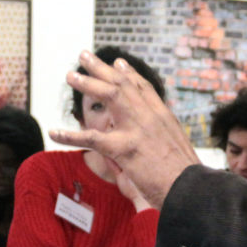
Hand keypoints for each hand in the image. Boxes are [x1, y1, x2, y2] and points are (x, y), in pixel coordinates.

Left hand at [49, 51, 200, 208]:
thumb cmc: (186, 175)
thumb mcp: (178, 147)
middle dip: (101, 69)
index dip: (129, 74)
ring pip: (109, 97)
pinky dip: (70, 136)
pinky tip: (54, 132)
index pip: (144, 88)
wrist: (191, 189)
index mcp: (163, 117)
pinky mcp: (125, 149)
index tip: (117, 63)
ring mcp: (137, 130)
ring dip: (87, 84)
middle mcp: (150, 116)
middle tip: (84, 56)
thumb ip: (164, 137)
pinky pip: (92, 139)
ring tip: (70, 76)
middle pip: (123, 84)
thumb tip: (157, 137)